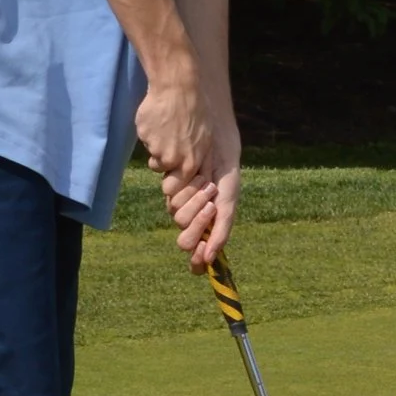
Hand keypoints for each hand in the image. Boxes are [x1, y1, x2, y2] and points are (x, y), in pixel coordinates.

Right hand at [134, 51, 215, 191]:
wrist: (178, 88)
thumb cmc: (196, 110)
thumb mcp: (204, 139)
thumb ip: (197, 158)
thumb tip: (194, 172)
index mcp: (190, 163)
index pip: (178, 183)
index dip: (175, 175)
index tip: (175, 163)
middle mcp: (172, 160)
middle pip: (160, 170)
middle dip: (161, 163)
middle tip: (166, 145)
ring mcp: (156, 148)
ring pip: (152, 153)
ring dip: (156, 143)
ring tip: (166, 124)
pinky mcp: (144, 136)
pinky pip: (145, 138)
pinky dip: (149, 131)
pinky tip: (158, 117)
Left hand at [161, 119, 240, 271]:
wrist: (216, 136)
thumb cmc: (227, 168)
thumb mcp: (228, 200)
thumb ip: (221, 229)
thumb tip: (211, 259)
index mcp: (207, 225)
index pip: (197, 253)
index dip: (197, 260)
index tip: (201, 258)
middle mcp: (191, 215)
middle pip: (184, 237)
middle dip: (198, 221)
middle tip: (210, 203)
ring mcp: (178, 200)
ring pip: (176, 215)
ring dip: (195, 199)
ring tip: (207, 181)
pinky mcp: (167, 183)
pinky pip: (169, 194)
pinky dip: (185, 185)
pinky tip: (197, 170)